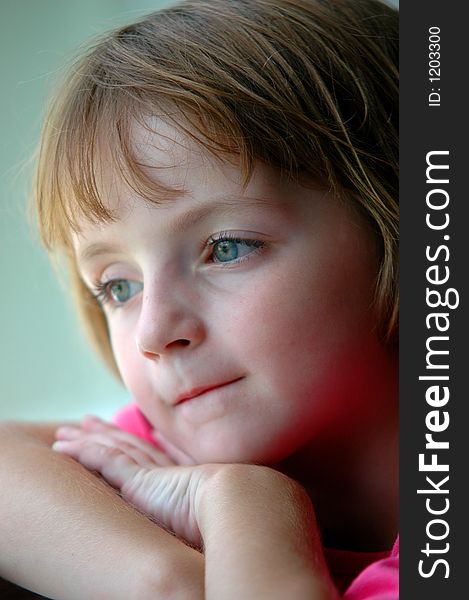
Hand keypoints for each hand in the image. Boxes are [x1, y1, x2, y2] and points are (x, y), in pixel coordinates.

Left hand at [53, 416, 215, 546]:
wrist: (234, 501)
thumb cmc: (230, 515)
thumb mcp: (212, 513)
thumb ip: (202, 509)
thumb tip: (203, 517)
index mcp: (181, 478)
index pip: (152, 453)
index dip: (137, 440)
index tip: (128, 431)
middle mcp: (163, 469)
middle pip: (128, 444)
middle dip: (108, 432)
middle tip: (88, 421)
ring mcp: (149, 472)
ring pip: (111, 447)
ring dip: (87, 438)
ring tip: (66, 431)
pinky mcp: (136, 479)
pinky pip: (102, 459)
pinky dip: (82, 451)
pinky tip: (63, 446)